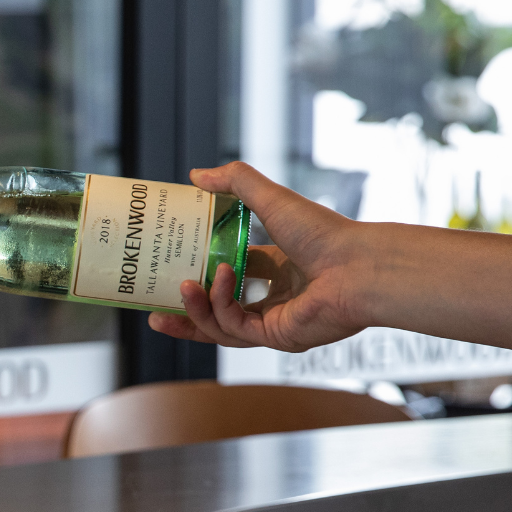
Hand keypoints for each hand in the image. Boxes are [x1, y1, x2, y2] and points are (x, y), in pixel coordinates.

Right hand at [145, 161, 376, 351]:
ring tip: (183, 287)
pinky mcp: (276, 337)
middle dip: (184, 312)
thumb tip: (195, 174)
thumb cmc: (325, 233)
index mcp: (279, 269)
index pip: (232, 276)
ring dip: (196, 308)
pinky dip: (221, 306)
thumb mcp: (271, 198)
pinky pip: (234, 328)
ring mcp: (275, 321)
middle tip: (153, 307)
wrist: (357, 266)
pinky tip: (219, 281)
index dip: (202, 273)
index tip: (173, 267)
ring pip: (220, 326)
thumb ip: (235, 182)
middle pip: (219, 312)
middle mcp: (276, 299)